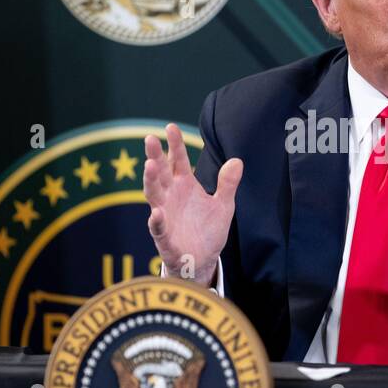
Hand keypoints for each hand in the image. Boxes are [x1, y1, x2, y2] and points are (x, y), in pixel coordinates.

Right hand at [143, 123, 241, 285]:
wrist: (204, 260)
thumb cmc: (208, 230)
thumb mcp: (223, 205)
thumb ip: (227, 184)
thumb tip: (237, 160)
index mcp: (184, 186)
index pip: (178, 161)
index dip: (174, 144)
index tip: (170, 127)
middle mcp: (170, 197)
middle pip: (161, 173)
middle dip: (155, 156)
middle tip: (150, 139)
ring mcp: (164, 215)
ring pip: (154, 196)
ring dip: (151, 181)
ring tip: (150, 166)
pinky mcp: (164, 237)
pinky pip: (158, 228)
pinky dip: (156, 221)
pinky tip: (157, 213)